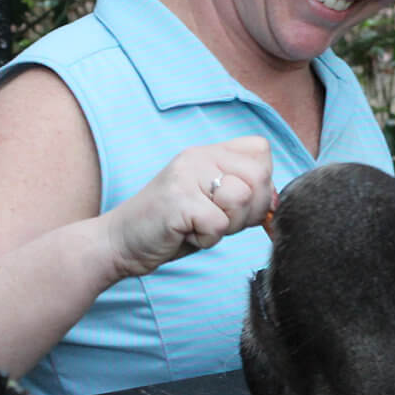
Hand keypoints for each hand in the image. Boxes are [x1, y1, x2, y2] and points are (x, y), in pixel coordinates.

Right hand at [104, 136, 273, 276]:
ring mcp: (186, 175)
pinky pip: (218, 225)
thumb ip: (242, 195)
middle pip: (260, 176)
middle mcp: (198, 156)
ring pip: (242, 199)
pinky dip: (206, 239)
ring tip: (198, 225)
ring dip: (226, 226)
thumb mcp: (211, 204)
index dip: (261, 185)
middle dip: (248, 211)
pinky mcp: (178, 199)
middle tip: (216, 221)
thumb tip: (277, 200)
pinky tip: (184, 234)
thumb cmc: (170, 228)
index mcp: (208, 153)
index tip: (236, 206)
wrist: (118, 243)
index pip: (262, 152)